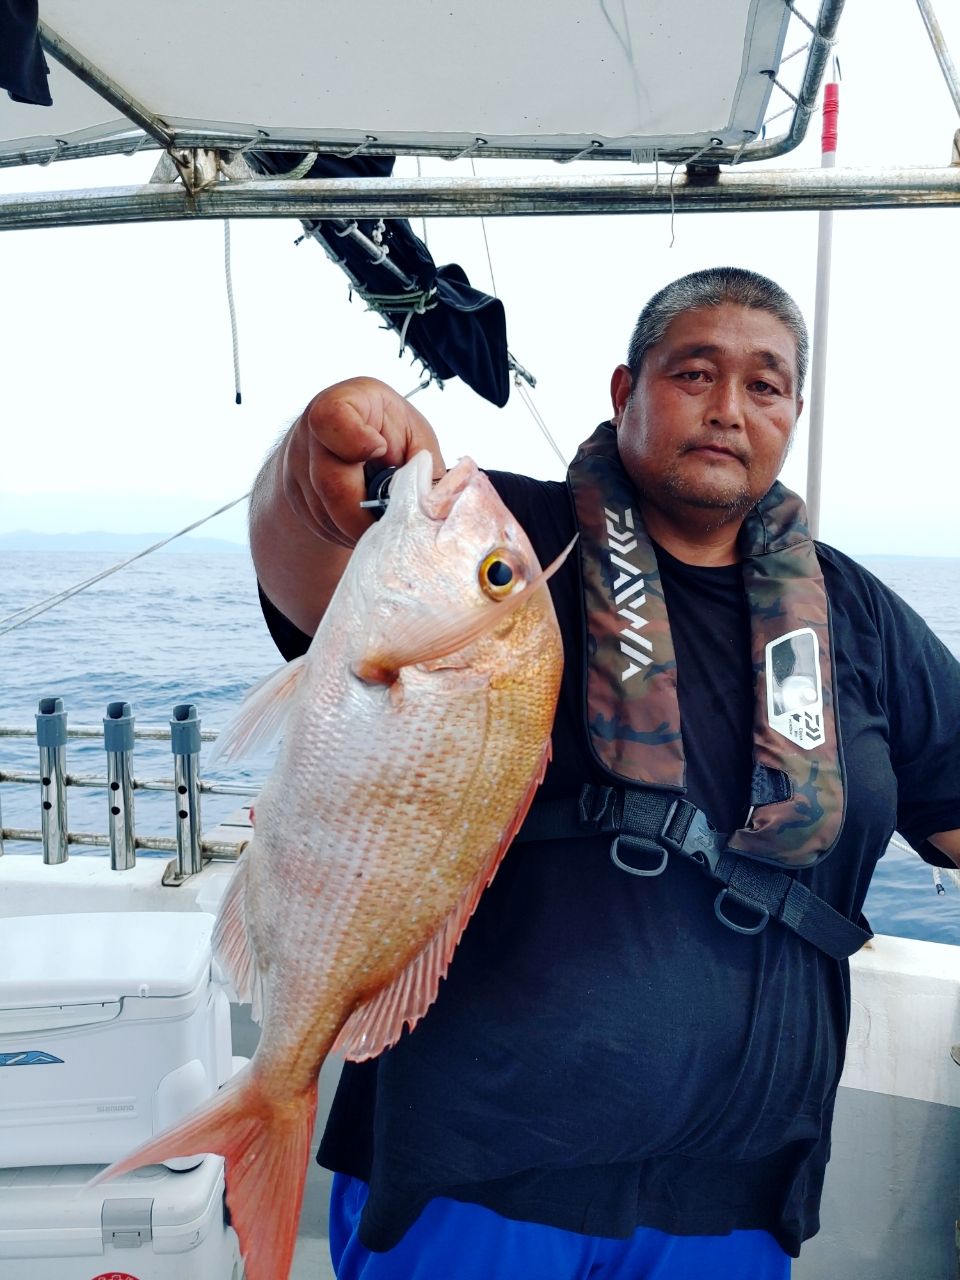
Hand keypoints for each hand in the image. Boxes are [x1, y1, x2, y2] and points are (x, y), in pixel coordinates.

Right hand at [281, 377, 444, 547]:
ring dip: (361, 529)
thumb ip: (425, 465)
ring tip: (385, 521)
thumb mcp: (412, 435)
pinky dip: (349, 533)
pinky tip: (366, 522)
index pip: (331, 419)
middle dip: (369, 514)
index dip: (356, 441)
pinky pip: (324, 528)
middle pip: (332, 485)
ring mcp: (296, 470)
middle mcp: (310, 435)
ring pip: (328, 516)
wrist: (341, 444)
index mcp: (343, 404)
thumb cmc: (387, 432)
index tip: (380, 451)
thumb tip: (437, 504)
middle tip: (397, 524)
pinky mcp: (295, 500)